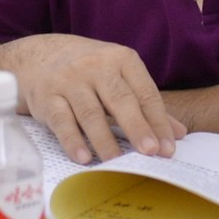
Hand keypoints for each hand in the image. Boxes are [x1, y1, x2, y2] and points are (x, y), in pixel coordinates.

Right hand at [0, 35, 185, 163]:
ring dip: (105, 140)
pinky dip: (72, 140)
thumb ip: (147, 104)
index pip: (144, 92)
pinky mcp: (47, 97)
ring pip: (91, 113)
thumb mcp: (119, 76)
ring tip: (118, 163)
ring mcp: (69, 80)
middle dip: (137, 127)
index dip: (157, 121)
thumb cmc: (90, 70)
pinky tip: (84, 158)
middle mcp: (95, 66)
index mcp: (120, 58)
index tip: (167, 148)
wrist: (39, 55)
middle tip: (150, 152)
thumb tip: (178, 134)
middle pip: (120, 100)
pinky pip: (61, 121)